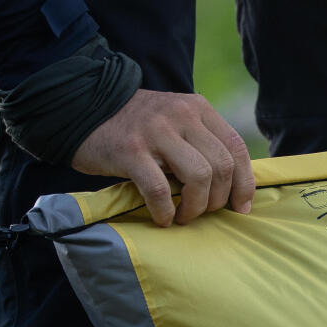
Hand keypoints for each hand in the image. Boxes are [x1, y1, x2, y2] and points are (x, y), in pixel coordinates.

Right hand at [70, 89, 254, 227]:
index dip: (244, 183)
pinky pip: (160, 190)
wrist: (82, 107)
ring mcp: (156, 132)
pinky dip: (165, 211)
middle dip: (218, 198)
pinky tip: (163, 218)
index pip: (237, 148)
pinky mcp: (130, 151)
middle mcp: (181, 116)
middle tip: (203, 212)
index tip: (240, 207)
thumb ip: (203, 142)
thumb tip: (234, 186)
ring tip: (184, 215)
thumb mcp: (176, 122)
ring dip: (196, 206)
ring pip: (199, 177)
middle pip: (221, 166)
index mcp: (198, 108)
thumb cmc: (137, 127)